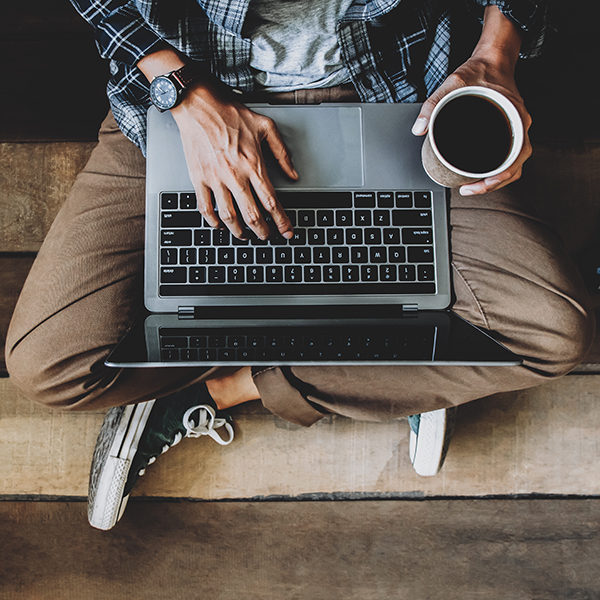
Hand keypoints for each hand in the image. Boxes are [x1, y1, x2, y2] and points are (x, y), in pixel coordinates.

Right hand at [171, 79, 298, 239]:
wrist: (199, 105)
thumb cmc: (230, 113)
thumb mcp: (265, 127)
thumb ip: (282, 152)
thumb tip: (293, 173)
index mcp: (253, 165)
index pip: (271, 202)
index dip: (282, 221)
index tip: (287, 231)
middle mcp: (235, 175)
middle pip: (252, 215)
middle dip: (263, 232)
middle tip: (267, 237)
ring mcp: (215, 178)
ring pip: (229, 216)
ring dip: (239, 231)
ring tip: (246, 236)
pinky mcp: (199, 178)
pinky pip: (205, 207)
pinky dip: (213, 221)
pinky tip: (220, 225)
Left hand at [411, 6, 531, 195]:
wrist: (493, 57)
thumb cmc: (479, 71)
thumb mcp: (453, 83)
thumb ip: (433, 105)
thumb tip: (418, 129)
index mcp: (514, 117)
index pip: (516, 157)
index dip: (499, 177)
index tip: (478, 184)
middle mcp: (519, 126)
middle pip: (514, 167)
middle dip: (493, 184)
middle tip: (469, 190)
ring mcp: (516, 129)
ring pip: (513, 164)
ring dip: (496, 179)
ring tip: (472, 186)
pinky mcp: (508, 130)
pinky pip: (508, 155)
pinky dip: (497, 169)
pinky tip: (480, 173)